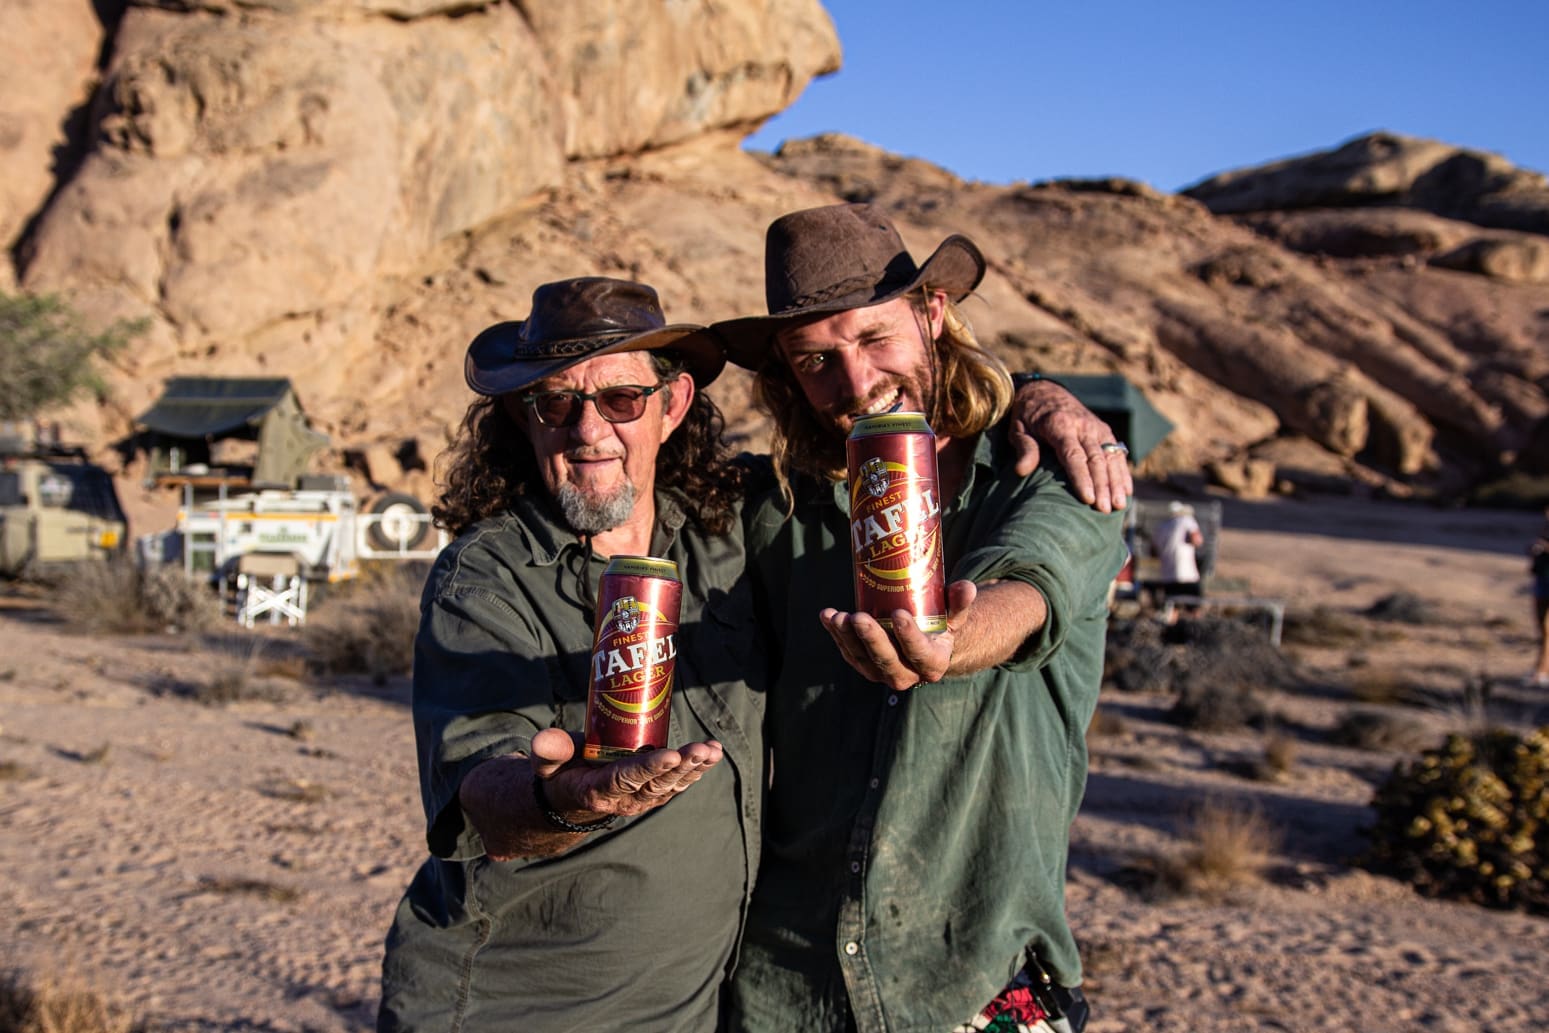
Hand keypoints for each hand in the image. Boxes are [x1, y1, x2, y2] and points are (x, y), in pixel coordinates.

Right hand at [530, 727, 722, 820]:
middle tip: (701, 748)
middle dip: (682, 766)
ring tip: (713, 750)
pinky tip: (712, 754)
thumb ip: (549, 751)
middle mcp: (623, 800)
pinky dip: (696, 770)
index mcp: (597, 791)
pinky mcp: (652, 793)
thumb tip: (541, 739)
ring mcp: (641, 799)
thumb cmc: (560, 773)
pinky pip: (676, 784)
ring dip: (695, 768)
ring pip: (671, 785)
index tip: (671, 754)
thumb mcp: (548, 765)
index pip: (626, 779)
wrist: (571, 800)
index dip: (650, 767)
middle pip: (657, 783)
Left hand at [818, 581, 976, 690]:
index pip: (920, 654)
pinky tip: (827, 616)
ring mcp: (882, 672)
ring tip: (836, 615)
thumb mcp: (956, 615)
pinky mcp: (864, 665)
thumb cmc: (942, 625)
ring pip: (862, 658)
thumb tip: (967, 586)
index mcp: (932, 664)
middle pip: (886, 660)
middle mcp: (906, 675)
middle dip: (870, 639)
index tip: (899, 614)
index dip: (909, 637)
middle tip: (859, 616)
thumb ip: (960, 601)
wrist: (925, 642)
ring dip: (846, 637)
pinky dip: (836, 635)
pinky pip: (848, 652)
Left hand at [1008, 379, 1131, 512]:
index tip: (1088, 499)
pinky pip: (1117, 452)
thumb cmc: (1027, 416)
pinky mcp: (1104, 430)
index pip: (1073, 455)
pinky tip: (1127, 492)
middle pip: (1095, 459)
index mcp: (1059, 424)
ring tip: (1119, 506)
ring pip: (1110, 456)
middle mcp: (1082, 425)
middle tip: (1104, 510)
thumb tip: (1021, 471)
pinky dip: (1123, 472)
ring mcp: (1096, 427)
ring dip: (1116, 482)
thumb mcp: (1018, 429)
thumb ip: (1024, 448)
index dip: (1081, 478)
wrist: (1044, 391)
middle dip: (1102, 485)